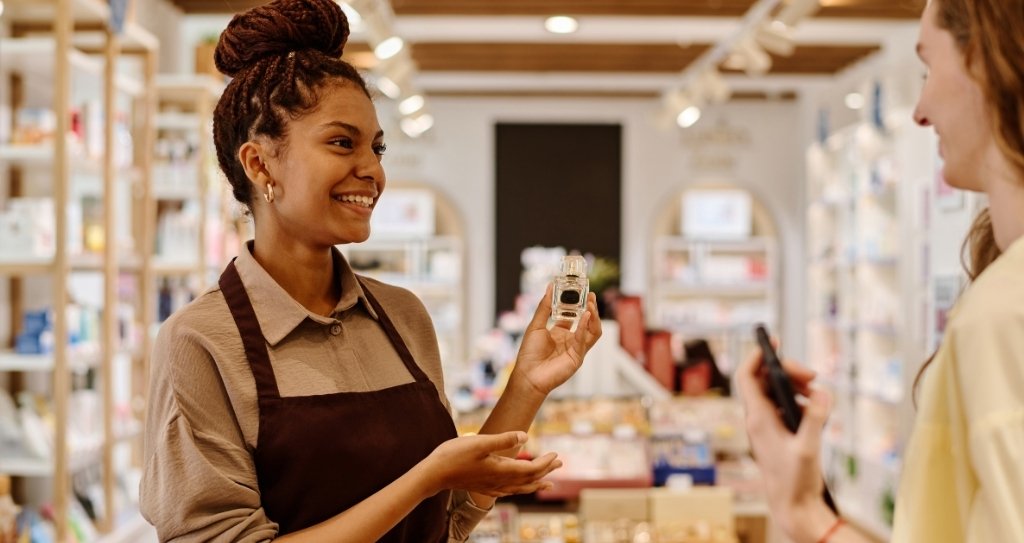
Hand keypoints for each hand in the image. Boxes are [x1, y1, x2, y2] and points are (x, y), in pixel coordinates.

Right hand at [419, 431, 561, 497]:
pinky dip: (519, 490)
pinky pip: (508, 492)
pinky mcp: (483, 487)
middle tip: (560, 463)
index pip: (531, 470)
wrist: (433, 474)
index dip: (546, 463)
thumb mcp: (479, 442)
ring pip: (520, 488)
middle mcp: (499, 481)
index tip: (556, 454)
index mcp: (501, 470)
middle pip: (529, 479)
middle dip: (546, 472)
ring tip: (548, 483)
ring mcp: (491, 486)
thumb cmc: (454, 456)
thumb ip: (503, 439)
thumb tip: (526, 437)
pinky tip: (518, 488)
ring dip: (536, 483)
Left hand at [510, 284, 602, 397]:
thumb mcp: (536, 326)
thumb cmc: (529, 354)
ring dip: (593, 317)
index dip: (578, 303)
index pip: (574, 315)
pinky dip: (586, 327)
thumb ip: (544, 307)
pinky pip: (585, 340)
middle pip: (587, 322)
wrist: (528, 375)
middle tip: (590, 294)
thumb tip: (550, 287)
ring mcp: (576, 349)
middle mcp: (570, 340)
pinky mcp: (578, 357)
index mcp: (560, 332)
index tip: (579, 290)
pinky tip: (585, 316)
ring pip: (593, 331)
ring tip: (591, 303)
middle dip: (590, 308)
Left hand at [735, 345, 838, 542]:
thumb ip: (816, 419)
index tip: (773, 341)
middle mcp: (759, 419)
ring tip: (817, 392)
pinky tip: (816, 409)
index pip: (747, 377)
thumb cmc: (795, 480)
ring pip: (776, 392)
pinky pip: (784, 406)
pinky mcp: (777, 433)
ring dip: (796, 385)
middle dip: (788, 371)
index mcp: (759, 418)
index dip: (757, 355)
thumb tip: (823, 393)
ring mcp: (767, 426)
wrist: (793, 506)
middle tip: (813, 375)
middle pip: (765, 380)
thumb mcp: (808, 448)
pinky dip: (800, 400)